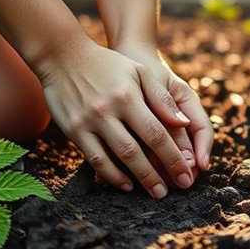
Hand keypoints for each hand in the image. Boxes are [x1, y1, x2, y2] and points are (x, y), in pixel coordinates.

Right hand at [36, 35, 194, 197]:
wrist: (63, 56)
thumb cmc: (108, 64)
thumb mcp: (139, 72)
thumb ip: (161, 98)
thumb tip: (183, 124)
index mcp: (128, 96)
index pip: (156, 133)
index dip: (173, 157)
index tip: (186, 173)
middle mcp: (108, 110)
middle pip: (137, 151)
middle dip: (157, 175)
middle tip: (174, 191)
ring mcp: (88, 122)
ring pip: (115, 158)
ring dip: (137, 179)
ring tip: (154, 191)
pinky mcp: (73, 130)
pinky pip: (94, 159)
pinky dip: (111, 174)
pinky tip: (126, 184)